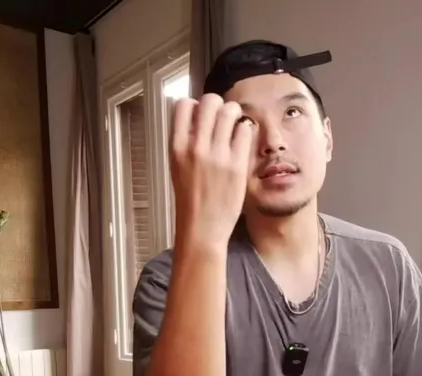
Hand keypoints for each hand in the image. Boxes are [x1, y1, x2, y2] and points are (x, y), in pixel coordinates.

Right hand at [169, 94, 254, 250]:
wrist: (202, 228)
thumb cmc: (190, 199)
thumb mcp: (178, 166)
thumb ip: (186, 141)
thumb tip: (199, 118)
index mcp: (176, 147)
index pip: (183, 105)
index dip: (195, 105)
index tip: (200, 114)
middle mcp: (196, 147)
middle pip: (210, 101)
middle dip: (218, 105)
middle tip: (221, 116)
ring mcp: (218, 155)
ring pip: (230, 111)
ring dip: (234, 114)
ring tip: (233, 126)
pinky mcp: (237, 164)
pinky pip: (245, 131)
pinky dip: (244, 131)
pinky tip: (240, 142)